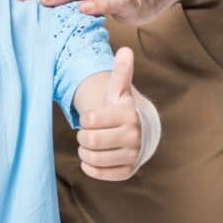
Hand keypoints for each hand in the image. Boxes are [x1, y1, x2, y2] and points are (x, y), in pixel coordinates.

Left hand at [77, 47, 141, 180]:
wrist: (140, 131)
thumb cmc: (121, 108)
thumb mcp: (120, 90)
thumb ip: (121, 72)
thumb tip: (125, 50)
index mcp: (128, 114)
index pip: (89, 120)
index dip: (84, 119)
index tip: (90, 117)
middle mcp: (133, 136)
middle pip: (89, 140)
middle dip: (82, 136)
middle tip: (87, 132)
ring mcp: (132, 155)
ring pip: (93, 158)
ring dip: (84, 152)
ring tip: (90, 144)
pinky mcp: (128, 171)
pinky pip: (100, 173)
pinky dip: (90, 166)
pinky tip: (92, 158)